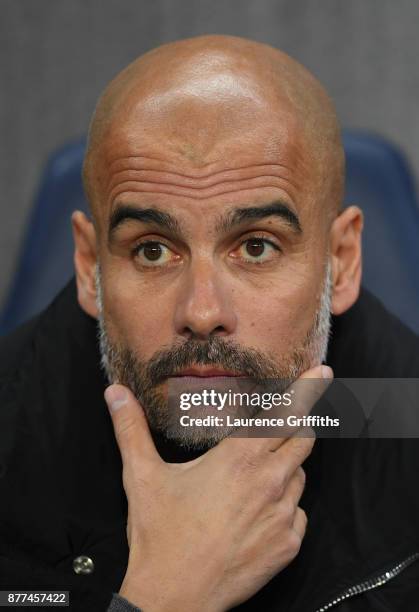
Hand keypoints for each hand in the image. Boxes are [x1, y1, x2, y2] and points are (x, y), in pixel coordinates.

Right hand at [105, 364, 332, 611]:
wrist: (175, 598)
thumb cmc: (160, 535)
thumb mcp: (142, 475)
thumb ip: (130, 428)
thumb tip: (115, 392)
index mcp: (240, 457)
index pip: (285, 411)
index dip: (309, 387)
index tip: (324, 370)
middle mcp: (270, 481)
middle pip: (303, 437)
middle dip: (296, 425)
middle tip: (277, 427)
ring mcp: (283, 515)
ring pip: (300, 474)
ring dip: (285, 467)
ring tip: (251, 481)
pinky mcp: (289, 544)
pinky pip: (298, 512)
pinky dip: (284, 505)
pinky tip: (255, 515)